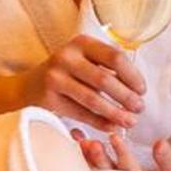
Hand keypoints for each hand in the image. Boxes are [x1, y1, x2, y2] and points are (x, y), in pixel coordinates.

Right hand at [27, 34, 145, 132]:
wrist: (28, 87)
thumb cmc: (67, 73)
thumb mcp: (84, 59)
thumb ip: (107, 66)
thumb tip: (137, 88)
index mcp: (81, 43)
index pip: (115, 57)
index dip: (133, 75)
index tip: (142, 90)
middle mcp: (67, 57)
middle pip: (105, 79)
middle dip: (127, 97)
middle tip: (139, 108)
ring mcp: (55, 78)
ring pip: (93, 98)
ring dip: (115, 112)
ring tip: (130, 121)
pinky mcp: (49, 98)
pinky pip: (81, 113)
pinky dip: (100, 122)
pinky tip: (112, 127)